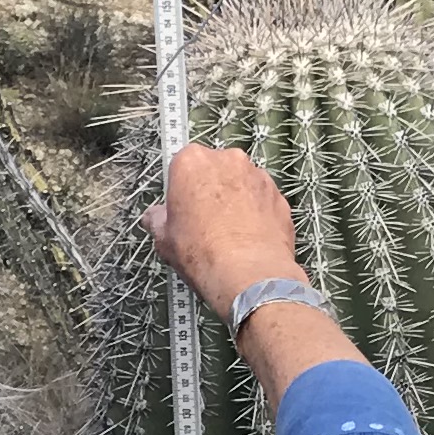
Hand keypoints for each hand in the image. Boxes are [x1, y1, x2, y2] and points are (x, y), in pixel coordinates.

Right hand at [145, 146, 304, 319]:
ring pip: (241, 183)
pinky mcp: (279, 195)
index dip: (180, 189)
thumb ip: (157, 218)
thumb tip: (154, 218)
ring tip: (228, 233)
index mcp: (192, 161)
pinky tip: (248, 238)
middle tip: (203, 221)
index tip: (181, 207)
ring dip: (235, 200)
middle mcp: (228, 160)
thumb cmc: (205, 252)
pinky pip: (263, 200)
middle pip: (214, 170)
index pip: (181, 165)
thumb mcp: (163, 238)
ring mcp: (258, 176)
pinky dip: (257, 214)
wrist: (248, 274)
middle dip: (209, 190)